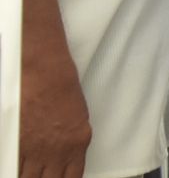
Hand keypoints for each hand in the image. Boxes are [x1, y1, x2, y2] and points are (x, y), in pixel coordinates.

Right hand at [19, 45, 90, 177]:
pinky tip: (17, 171)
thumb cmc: (64, 90)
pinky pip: (14, 166)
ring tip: (30, 175)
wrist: (46, 76)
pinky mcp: (18, 144)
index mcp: (77, 145)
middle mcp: (57, 151)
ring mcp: (36, 149)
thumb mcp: (79, 120)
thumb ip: (71, 144)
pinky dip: (15, 170)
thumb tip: (63, 160)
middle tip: (43, 177)